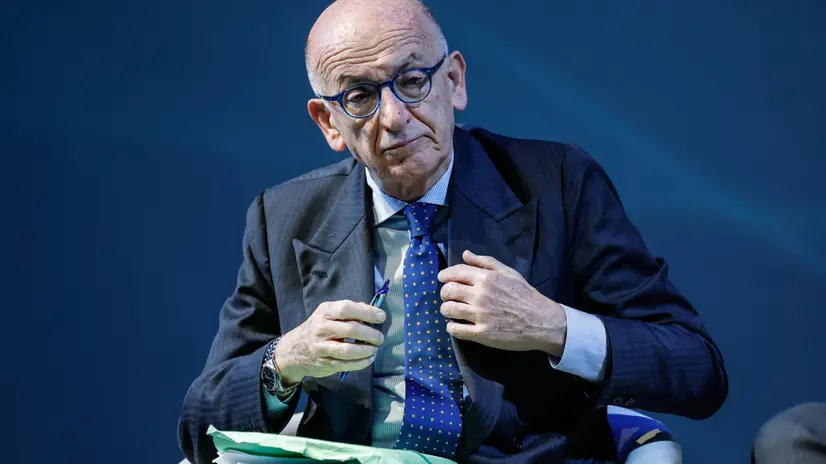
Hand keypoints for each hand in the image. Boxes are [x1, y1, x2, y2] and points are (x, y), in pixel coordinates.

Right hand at [275, 300, 385, 384]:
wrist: (294, 350)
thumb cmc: (318, 328)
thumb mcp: (328, 313)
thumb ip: (350, 310)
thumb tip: (372, 310)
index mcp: (324, 312)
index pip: (347, 309)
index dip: (367, 312)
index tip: (381, 317)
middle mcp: (321, 328)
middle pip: (351, 330)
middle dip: (370, 334)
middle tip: (380, 337)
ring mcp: (321, 347)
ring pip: (348, 350)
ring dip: (366, 350)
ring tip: (375, 349)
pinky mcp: (324, 363)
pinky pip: (346, 364)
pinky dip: (361, 363)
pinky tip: (369, 359)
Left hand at [438, 250, 566, 356]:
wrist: (542, 321)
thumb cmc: (525, 295)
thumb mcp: (508, 273)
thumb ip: (485, 262)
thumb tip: (465, 254)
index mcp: (486, 278)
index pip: (455, 273)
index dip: (445, 275)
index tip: (442, 279)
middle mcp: (480, 295)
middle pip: (448, 291)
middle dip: (444, 293)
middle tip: (448, 297)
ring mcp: (480, 315)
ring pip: (448, 309)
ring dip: (446, 309)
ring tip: (451, 311)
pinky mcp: (482, 334)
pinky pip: (456, 330)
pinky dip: (451, 327)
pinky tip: (455, 326)